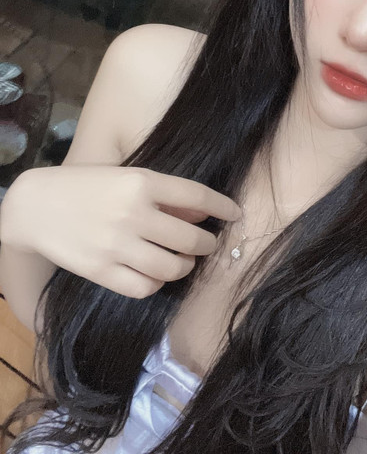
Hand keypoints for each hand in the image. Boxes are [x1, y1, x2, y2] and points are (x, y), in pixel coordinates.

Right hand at [1, 165, 240, 298]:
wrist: (35, 206)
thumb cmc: (85, 186)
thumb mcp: (126, 175)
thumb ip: (163, 194)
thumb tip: (201, 215)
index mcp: (142, 182)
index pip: (197, 197)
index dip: (223, 207)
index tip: (236, 214)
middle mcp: (134, 213)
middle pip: (191, 238)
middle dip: (208, 244)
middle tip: (209, 244)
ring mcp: (118, 245)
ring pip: (173, 267)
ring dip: (186, 267)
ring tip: (185, 262)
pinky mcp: (102, 271)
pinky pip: (145, 287)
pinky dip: (158, 283)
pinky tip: (158, 274)